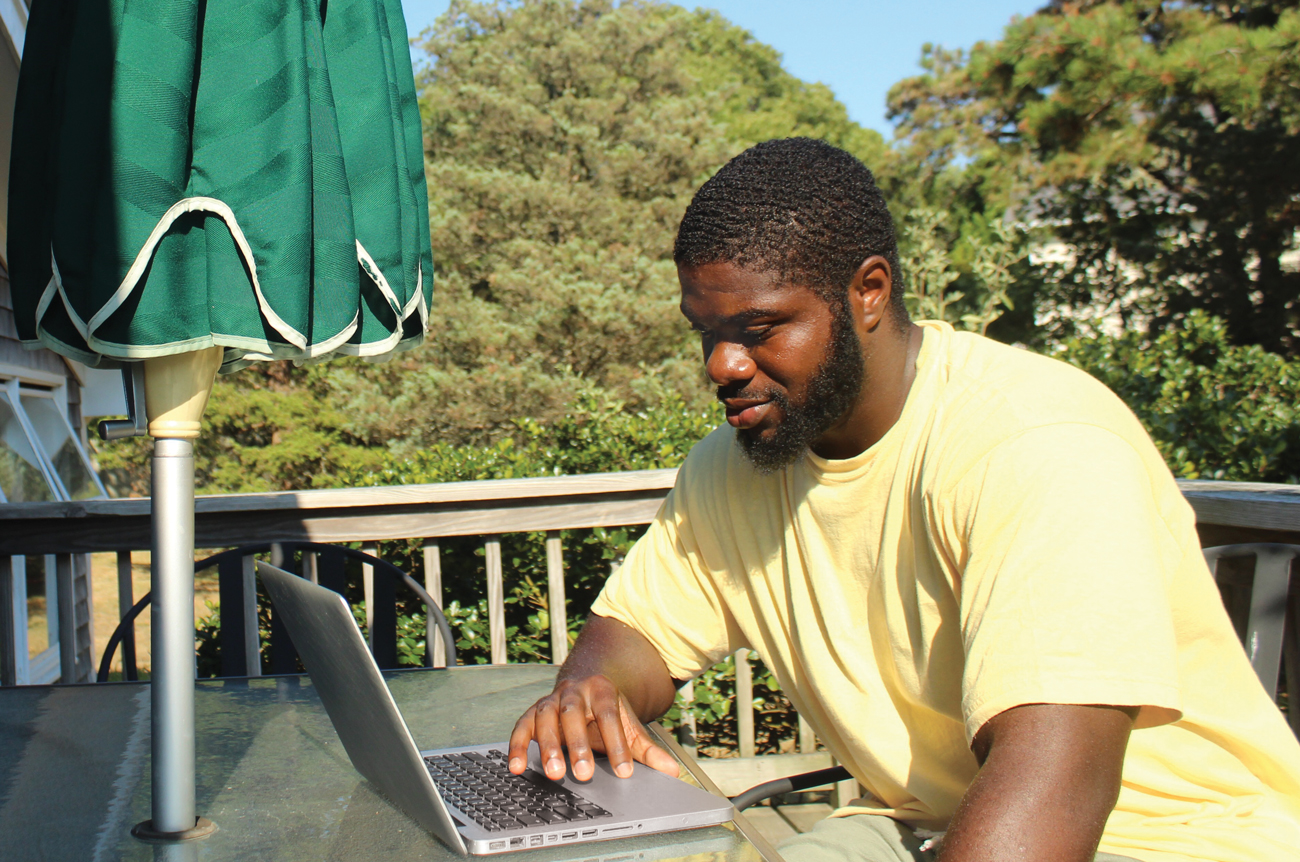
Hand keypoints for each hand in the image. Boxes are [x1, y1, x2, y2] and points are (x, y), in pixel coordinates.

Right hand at [508, 673, 680, 781]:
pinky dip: (517, 746)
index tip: (625, 772)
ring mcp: (550, 701)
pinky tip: (517, 768)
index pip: (609, 716)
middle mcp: (573, 692)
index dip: (617, 744)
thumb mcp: (628, 724)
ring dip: (547, 747)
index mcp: (601, 691)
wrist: (584, 681)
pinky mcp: (532, 713)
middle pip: (574, 716)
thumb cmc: (606, 710)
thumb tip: (673, 770)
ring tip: (554, 774)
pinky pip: (521, 727)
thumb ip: (646, 748)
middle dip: (578, 745)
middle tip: (584, 774)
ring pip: (545, 719)